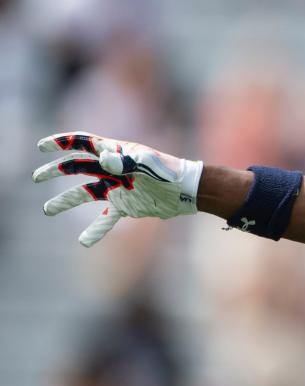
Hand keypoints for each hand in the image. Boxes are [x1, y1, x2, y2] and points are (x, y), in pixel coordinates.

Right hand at [32, 132, 202, 246]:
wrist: (187, 191)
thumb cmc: (169, 171)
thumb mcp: (147, 163)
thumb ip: (124, 161)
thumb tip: (104, 160)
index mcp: (115, 152)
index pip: (83, 143)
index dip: (61, 143)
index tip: (42, 147)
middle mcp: (112, 169)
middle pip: (77, 167)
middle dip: (56, 171)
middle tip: (37, 177)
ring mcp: (117, 188)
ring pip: (85, 193)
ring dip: (66, 200)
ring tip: (48, 209)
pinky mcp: (126, 206)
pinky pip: (106, 219)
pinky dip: (95, 230)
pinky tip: (83, 242)